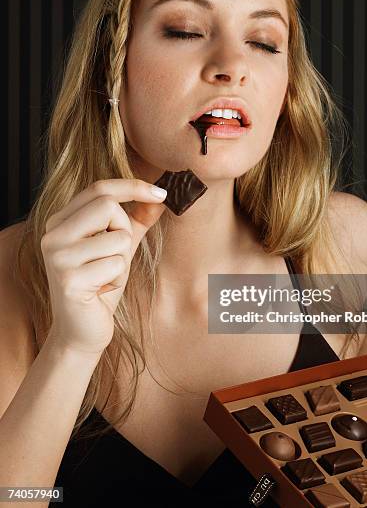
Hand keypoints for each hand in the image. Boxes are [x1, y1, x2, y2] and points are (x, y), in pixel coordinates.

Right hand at [41, 179, 167, 355]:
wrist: (81, 331)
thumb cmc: (101, 285)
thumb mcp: (119, 248)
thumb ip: (136, 221)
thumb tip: (159, 198)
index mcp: (61, 221)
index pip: (99, 188)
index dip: (133, 186)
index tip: (162, 193)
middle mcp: (53, 234)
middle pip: (108, 206)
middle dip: (125, 230)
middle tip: (116, 255)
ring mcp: (57, 256)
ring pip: (117, 237)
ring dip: (122, 260)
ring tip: (105, 277)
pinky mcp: (68, 280)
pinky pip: (115, 264)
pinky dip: (117, 279)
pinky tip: (101, 291)